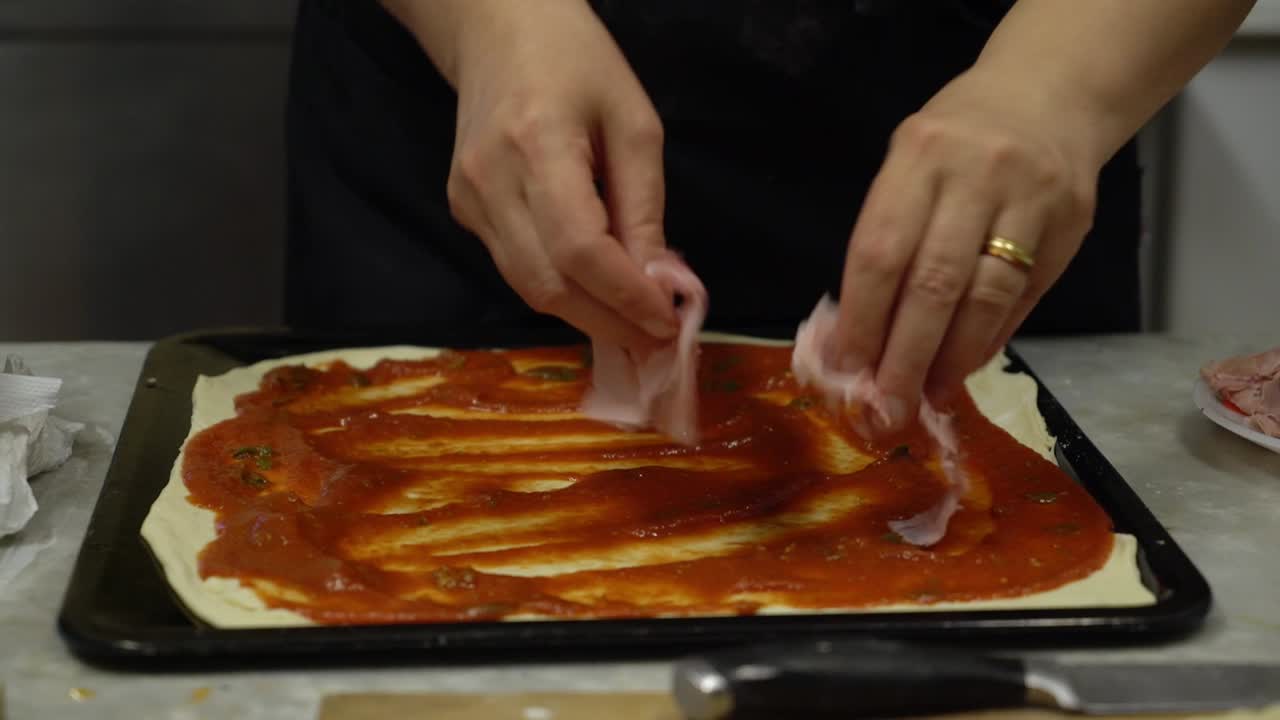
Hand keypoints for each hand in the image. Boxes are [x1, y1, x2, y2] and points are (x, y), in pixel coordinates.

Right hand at [386, 0, 676, 346]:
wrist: (497, 28)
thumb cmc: (577, 61)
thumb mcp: (634, 122)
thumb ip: (644, 206)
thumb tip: (657, 280)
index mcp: (538, 145)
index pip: (580, 249)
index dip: (625, 297)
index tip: (666, 322)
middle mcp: (490, 181)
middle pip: (548, 284)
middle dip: (607, 322)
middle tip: (654, 341)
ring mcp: (467, 200)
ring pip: (527, 287)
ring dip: (585, 315)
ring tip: (632, 326)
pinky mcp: (462, 209)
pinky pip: (515, 267)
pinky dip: (560, 288)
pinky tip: (595, 291)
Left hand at [832, 66, 1102, 430]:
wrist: (1049, 97)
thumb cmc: (955, 142)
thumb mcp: (908, 163)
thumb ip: (887, 237)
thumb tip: (860, 336)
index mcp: (919, 155)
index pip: (882, 251)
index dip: (863, 318)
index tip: (848, 368)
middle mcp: (976, 174)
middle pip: (934, 284)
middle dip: (905, 356)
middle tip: (887, 408)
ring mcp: (1030, 200)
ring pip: (986, 298)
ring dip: (952, 359)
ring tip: (927, 396)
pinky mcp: (1069, 226)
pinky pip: (1023, 299)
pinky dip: (989, 339)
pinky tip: (965, 365)